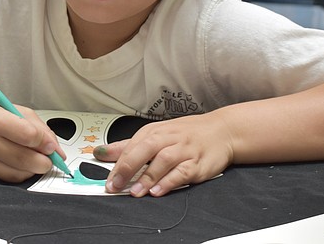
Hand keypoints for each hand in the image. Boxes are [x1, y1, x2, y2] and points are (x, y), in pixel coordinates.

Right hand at [0, 101, 65, 182]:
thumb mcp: (15, 111)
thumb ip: (39, 128)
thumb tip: (57, 150)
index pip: (29, 136)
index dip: (45, 143)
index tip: (52, 146)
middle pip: (25, 159)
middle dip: (44, 162)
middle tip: (49, 159)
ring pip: (18, 173)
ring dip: (33, 170)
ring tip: (35, 160)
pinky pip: (8, 179)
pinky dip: (21, 174)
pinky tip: (22, 164)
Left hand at [93, 113, 233, 196]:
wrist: (222, 131)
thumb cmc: (186, 134)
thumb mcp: (155, 134)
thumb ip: (128, 146)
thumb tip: (101, 152)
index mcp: (155, 132)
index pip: (132, 146)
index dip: (117, 164)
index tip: (107, 180)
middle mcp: (169, 138)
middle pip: (145, 149)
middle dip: (128, 168)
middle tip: (115, 185)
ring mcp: (184, 150)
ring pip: (163, 161)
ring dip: (148, 177)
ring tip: (135, 192)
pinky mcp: (198, 163)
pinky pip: (183, 172)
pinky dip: (170, 181)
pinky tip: (158, 190)